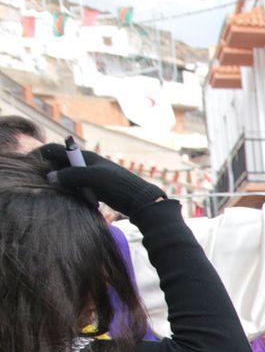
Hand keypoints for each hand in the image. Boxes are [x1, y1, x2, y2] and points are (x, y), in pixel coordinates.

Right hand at [38, 143, 164, 214]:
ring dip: (65, 185)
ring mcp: (93, 177)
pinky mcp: (98, 189)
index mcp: (86, 156)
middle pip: (62, 165)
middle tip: (47, 183)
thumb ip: (70, 175)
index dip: (43, 155)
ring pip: (70, 178)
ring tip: (63, 192)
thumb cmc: (118, 186)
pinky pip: (79, 189)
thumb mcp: (92, 178)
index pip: (57, 150)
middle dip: (53, 172)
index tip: (34, 166)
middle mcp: (88, 164)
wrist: (142, 201)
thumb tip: (50, 177)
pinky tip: (80, 200)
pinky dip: (76, 193)